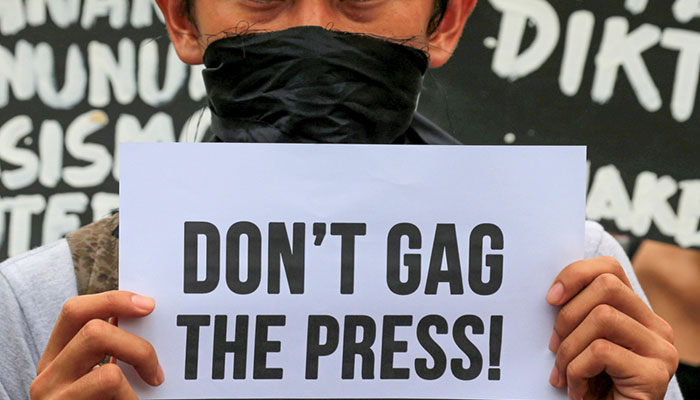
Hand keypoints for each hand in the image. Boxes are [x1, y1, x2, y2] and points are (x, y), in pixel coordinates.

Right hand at [30, 291, 163, 398]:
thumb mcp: (100, 377)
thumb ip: (112, 351)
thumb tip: (146, 316)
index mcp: (57, 357)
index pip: (76, 311)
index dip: (113, 299)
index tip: (150, 305)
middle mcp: (47, 375)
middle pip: (94, 331)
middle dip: (138, 346)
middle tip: (159, 371)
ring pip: (108, 371)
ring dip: (139, 382)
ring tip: (150, 393)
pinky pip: (112, 394)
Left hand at [546, 257, 678, 399]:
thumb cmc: (590, 386)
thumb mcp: (581, 343)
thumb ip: (578, 317)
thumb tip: (552, 292)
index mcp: (637, 315)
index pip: (609, 269)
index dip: (575, 275)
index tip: (550, 298)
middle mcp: (656, 327)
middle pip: (606, 286)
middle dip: (568, 315)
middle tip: (554, 347)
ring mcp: (660, 350)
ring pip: (602, 316)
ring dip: (570, 348)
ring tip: (564, 374)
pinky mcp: (654, 375)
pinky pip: (601, 351)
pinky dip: (577, 370)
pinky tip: (577, 390)